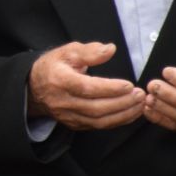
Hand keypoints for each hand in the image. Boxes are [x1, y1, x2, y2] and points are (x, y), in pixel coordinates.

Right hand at [27, 41, 144, 129]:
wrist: (35, 87)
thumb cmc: (54, 67)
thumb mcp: (68, 52)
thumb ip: (90, 51)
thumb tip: (110, 49)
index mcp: (59, 80)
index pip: (87, 87)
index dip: (110, 88)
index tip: (129, 85)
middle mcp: (62, 101)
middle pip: (95, 108)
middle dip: (122, 103)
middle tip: (140, 94)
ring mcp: (68, 115)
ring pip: (99, 121)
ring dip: (123, 114)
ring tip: (139, 104)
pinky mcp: (74, 124)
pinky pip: (98, 126)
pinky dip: (117, 121)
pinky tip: (130, 113)